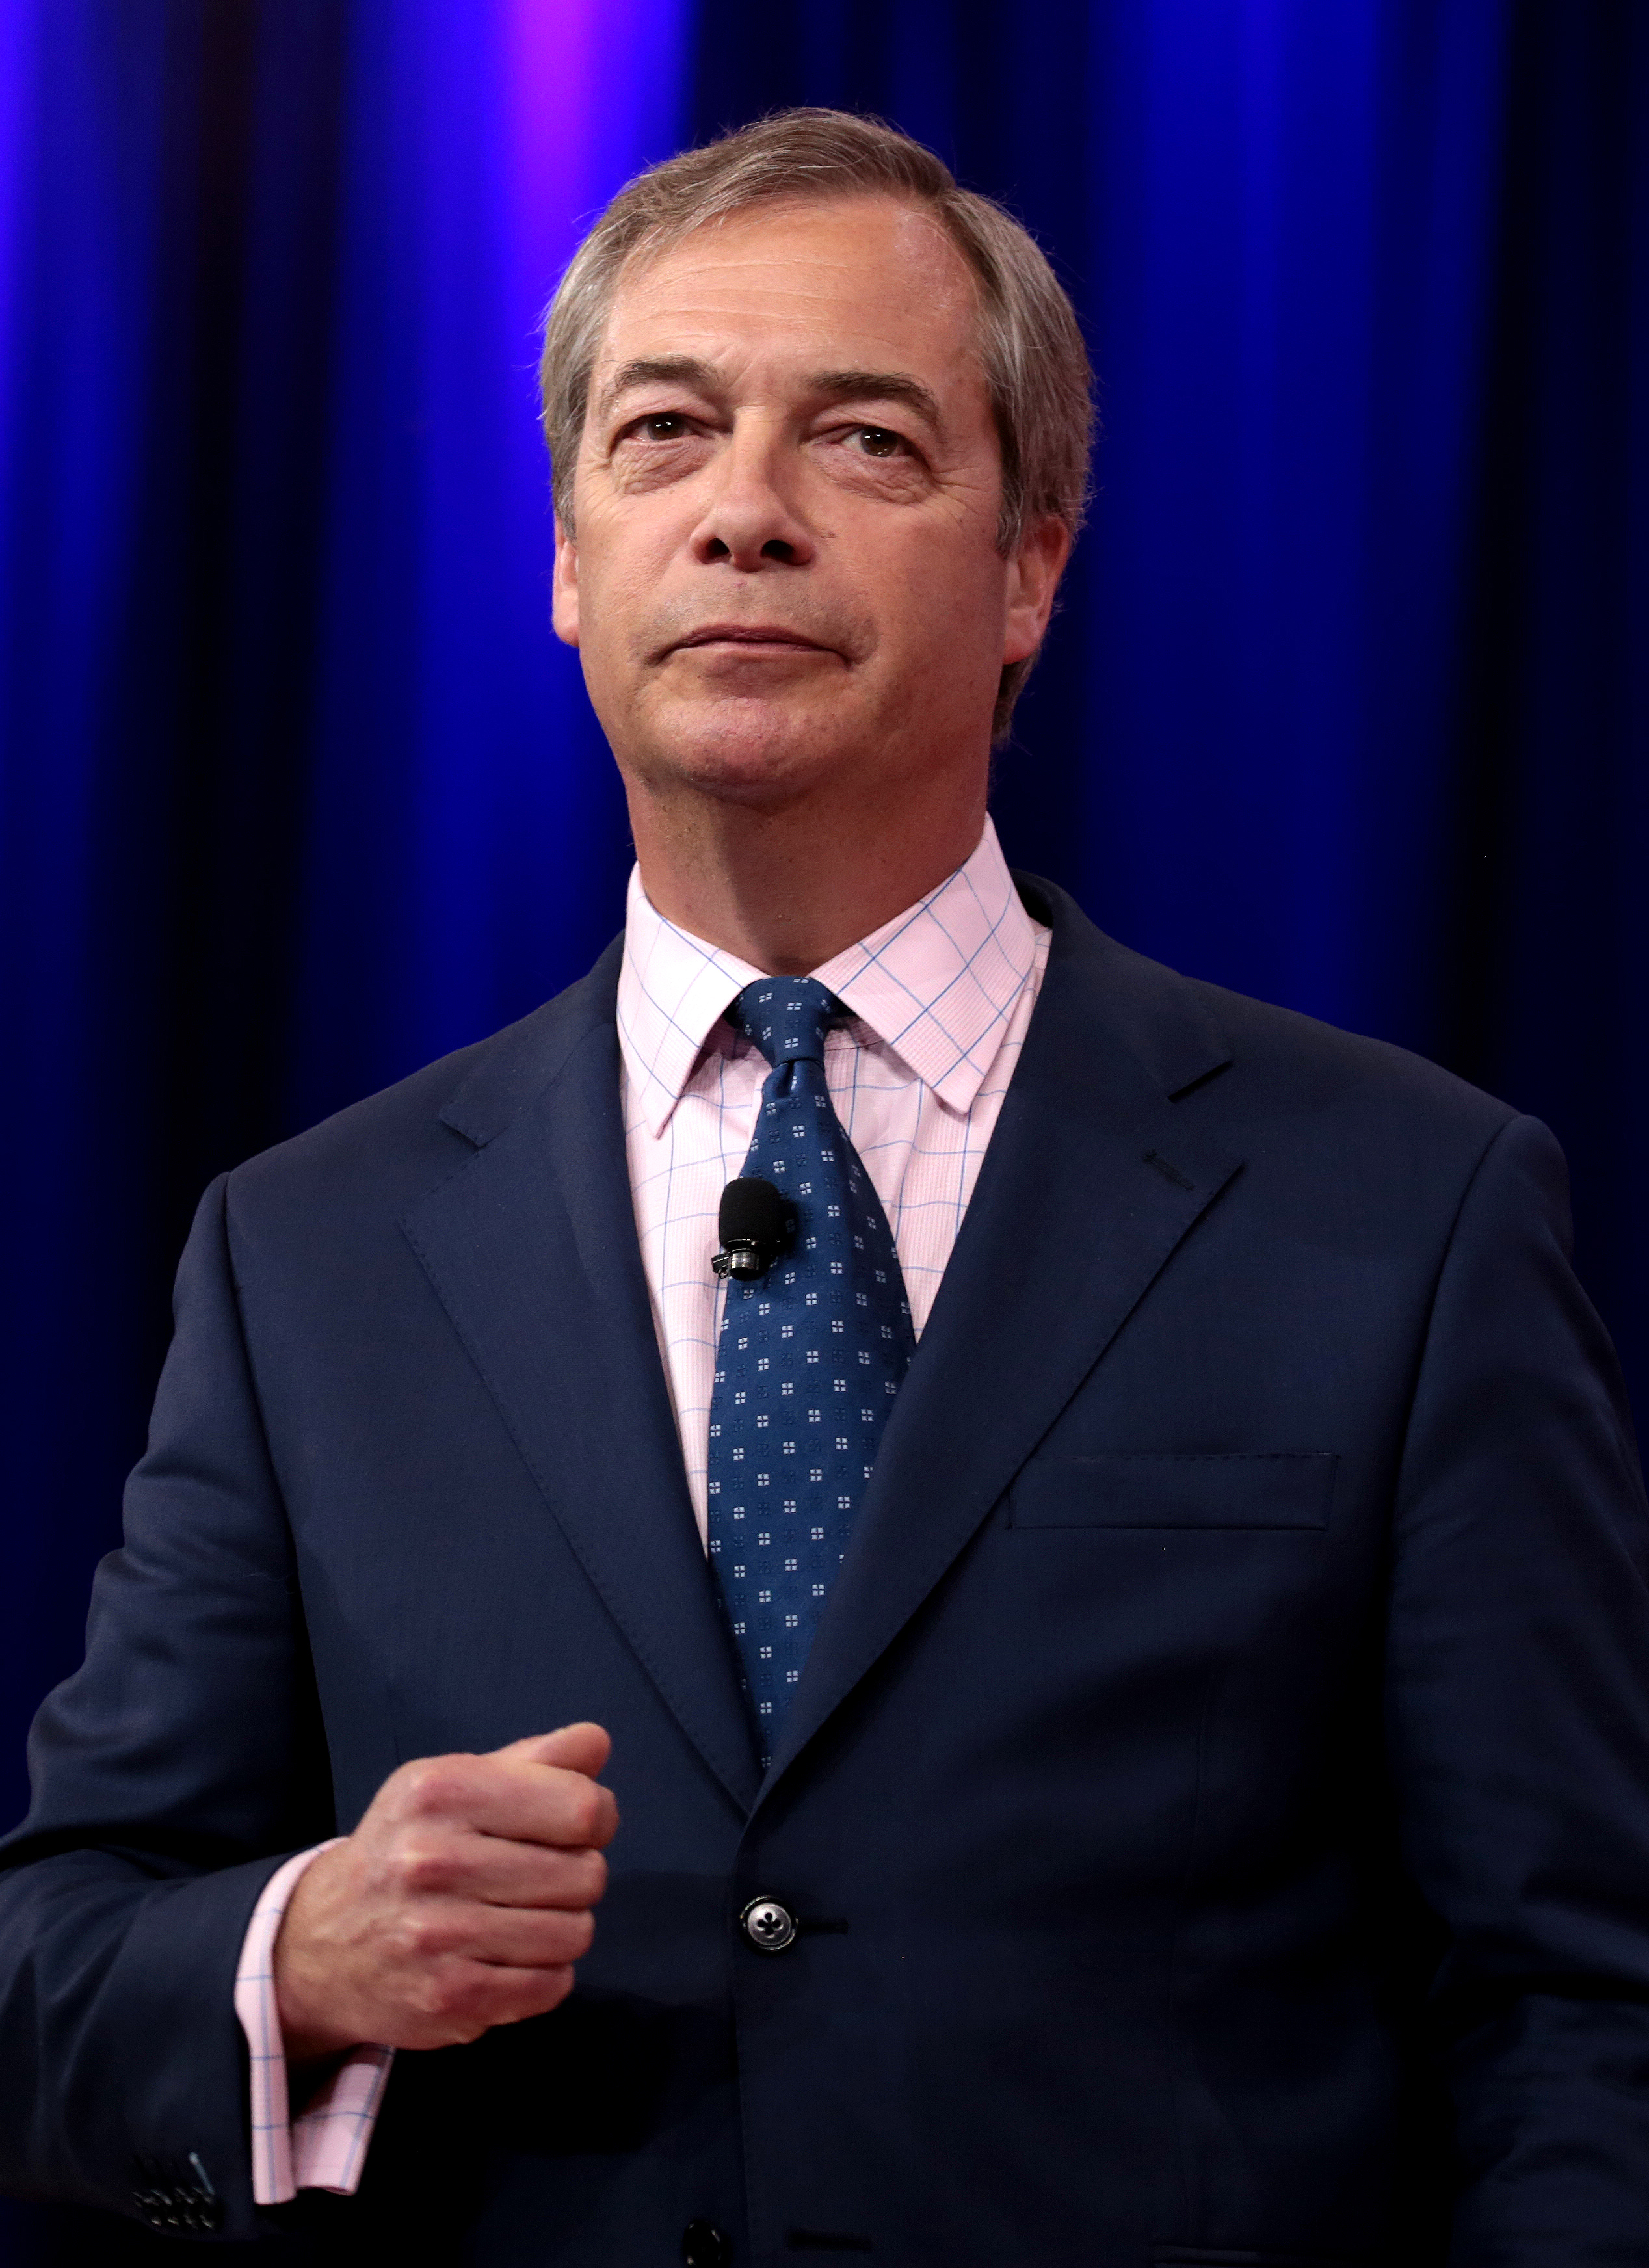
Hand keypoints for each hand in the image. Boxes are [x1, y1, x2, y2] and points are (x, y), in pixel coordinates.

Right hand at [273, 1723, 616, 2060]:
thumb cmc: (408, 1849)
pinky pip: (551, 1987)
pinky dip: (544, 1976)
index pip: (579, 1807)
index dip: (595, 1818)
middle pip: (586, 1874)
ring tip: (520, 1918)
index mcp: (442, 1791)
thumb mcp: (454, 1785)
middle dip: (577, 1877)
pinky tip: (508, 1958)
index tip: (575, 1828)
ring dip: (562, 1929)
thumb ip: (533, 1761)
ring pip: (574, 1934)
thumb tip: (596, 1742)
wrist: (320, 1945)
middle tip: (534, 1879)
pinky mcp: (448, 1997)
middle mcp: (434, 1859)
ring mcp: (439, 1934)